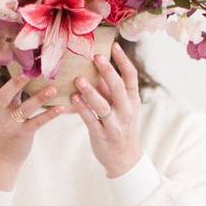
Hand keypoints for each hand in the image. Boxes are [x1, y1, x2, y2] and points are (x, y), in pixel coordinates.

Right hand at [0, 62, 63, 190]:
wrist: (2, 156)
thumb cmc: (4, 122)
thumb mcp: (0, 105)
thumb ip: (7, 86)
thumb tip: (20, 60)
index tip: (3, 48)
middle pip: (4, 94)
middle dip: (16, 82)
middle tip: (29, 70)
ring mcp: (9, 123)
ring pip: (24, 109)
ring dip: (39, 98)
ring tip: (52, 88)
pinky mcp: (22, 134)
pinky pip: (37, 123)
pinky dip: (49, 115)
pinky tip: (62, 107)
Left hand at [71, 42, 143, 177]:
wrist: (125, 159)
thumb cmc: (121, 126)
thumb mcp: (122, 107)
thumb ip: (111, 90)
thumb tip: (99, 67)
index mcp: (132, 100)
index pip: (131, 77)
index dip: (123, 61)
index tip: (114, 46)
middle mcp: (126, 111)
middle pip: (118, 88)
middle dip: (107, 71)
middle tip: (96, 57)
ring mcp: (114, 124)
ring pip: (103, 106)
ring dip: (91, 92)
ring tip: (78, 80)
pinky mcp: (102, 135)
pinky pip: (91, 120)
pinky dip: (82, 109)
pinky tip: (73, 98)